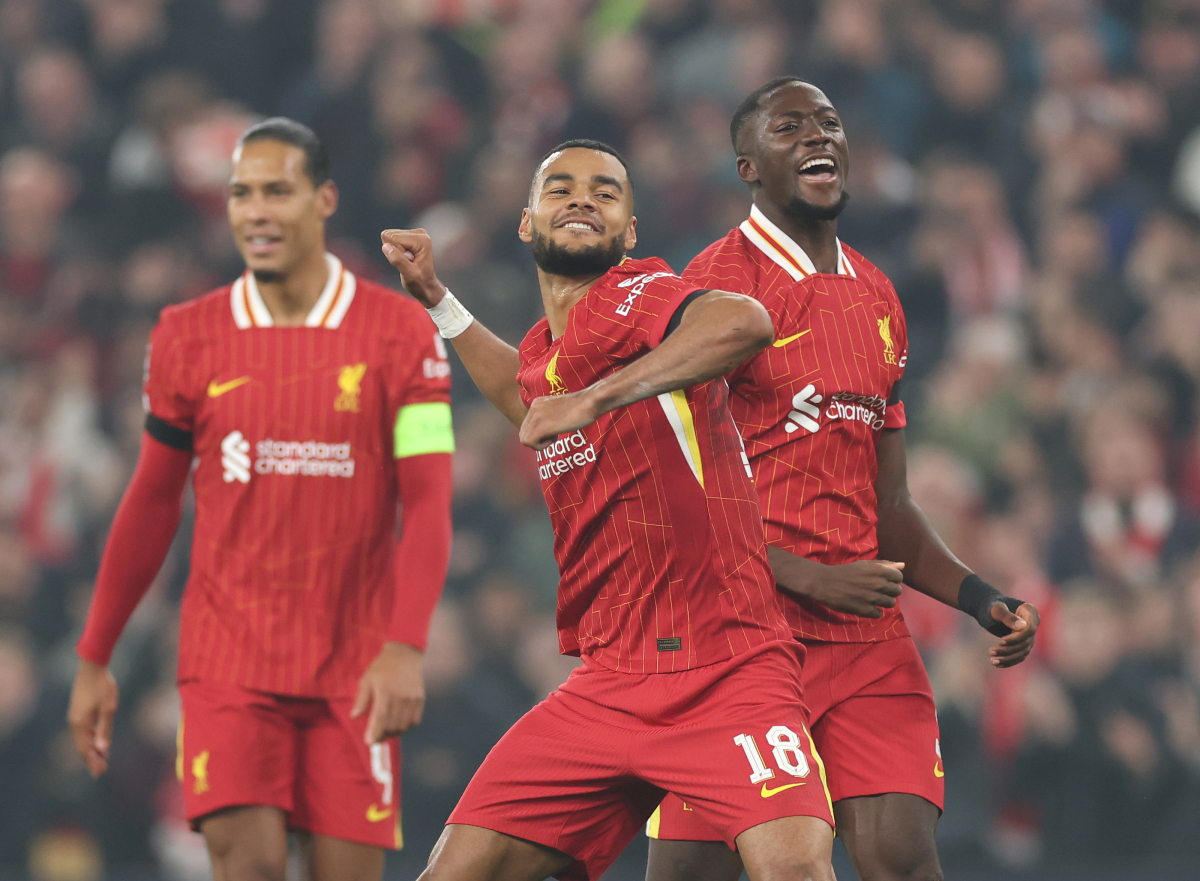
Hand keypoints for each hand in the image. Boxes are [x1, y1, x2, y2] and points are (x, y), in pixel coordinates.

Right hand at [67, 659, 118, 776]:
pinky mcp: (78, 710)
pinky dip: (90, 738)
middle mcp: (74, 722)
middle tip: (101, 772)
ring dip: (91, 749)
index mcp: (80, 724)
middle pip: (81, 746)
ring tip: (102, 759)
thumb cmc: (103, 686)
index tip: (100, 773)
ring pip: (82, 738)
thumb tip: (101, 750)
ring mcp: (75, 716)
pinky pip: (83, 730)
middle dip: (91, 759)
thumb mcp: (108, 708)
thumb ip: (104, 730)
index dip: (93, 762)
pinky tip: (98, 741)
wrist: (92, 667)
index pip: (85, 749)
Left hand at [351, 642, 424, 743]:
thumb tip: (354, 716)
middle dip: (382, 735)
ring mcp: (412, 699)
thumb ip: (361, 699)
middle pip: (392, 725)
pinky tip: (398, 725)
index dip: (375, 732)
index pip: (380, 718)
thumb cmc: (382, 667)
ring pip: (403, 725)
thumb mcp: (367, 679)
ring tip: (386, 733)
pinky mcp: (420, 699)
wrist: (405, 654)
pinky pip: (414, 721)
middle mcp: (400, 697)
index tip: (369, 742)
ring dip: (393, 733)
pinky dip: (405, 727)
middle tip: (375, 738)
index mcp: (385, 691)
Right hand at [381, 228, 445, 306]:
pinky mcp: (409, 236)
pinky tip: (407, 258)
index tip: (406, 262)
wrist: (426, 286)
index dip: (395, 253)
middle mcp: (419, 233)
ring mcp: (415, 234)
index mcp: (422, 240)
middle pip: (390, 235)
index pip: (393, 238)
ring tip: (408, 261)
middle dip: (396, 251)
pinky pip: (392, 240)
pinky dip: (397, 251)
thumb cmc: (420, 282)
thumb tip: (386, 246)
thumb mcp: (409, 275)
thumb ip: (398, 260)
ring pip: (390, 238)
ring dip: (396, 252)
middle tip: (407, 262)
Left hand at [519, 389, 601, 449]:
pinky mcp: (541, 426)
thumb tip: (546, 430)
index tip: (554, 430)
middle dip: (537, 440)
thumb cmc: (582, 407)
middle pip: (523, 434)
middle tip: (554, 435)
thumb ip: (550, 416)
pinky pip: (530, 443)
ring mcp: (536, 416)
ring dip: (539, 443)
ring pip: (525, 440)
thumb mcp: (560, 410)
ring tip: (555, 436)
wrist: (590, 402)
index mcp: (537, 403)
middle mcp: (533, 408)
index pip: (527, 425)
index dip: (539, 433)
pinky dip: (542, 446)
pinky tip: (555, 437)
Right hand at [769, 548, 903, 617]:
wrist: (825, 583)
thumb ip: (885, 565)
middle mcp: (878, 584)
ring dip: (883, 602)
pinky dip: (873, 611)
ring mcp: (872, 598)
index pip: (899, 577)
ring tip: (872, 598)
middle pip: (897, 591)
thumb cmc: (846, 572)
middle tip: (878, 590)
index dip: (893, 580)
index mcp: (879, 570)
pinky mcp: (864, 610)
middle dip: (889, 591)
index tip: (884, 581)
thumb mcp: (865, 565)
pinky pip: (878, 614)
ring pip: (890, 603)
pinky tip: (865, 606)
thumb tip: (903, 565)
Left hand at [988, 602, 1038, 667]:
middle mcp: (1033, 623)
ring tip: (992, 661)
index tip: (1000, 642)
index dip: (1016, 638)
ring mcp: (1030, 635)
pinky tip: (997, 664)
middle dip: (1008, 650)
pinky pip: (1019, 655)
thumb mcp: (997, 609)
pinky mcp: (1024, 643)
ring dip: (1008, 658)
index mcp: (1030, 611)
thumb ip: (1008, 616)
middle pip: (1025, 642)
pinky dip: (1009, 661)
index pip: (1029, 629)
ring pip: (1022, 651)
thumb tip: (1022, 626)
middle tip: (990, 652)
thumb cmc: (992, 606)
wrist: (989, 609)